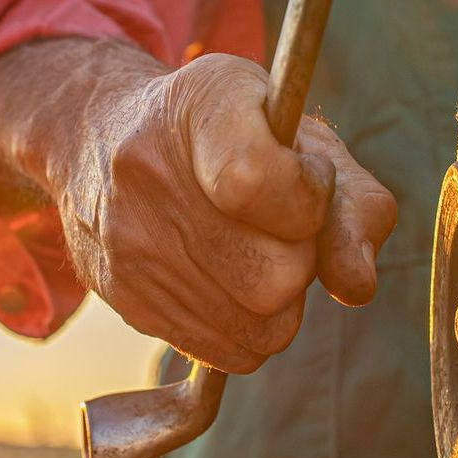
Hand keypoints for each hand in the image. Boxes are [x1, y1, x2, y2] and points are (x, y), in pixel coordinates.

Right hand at [56, 51, 396, 372]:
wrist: (101, 135)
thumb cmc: (230, 132)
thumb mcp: (303, 136)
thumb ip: (352, 200)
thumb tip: (355, 285)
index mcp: (199, 105)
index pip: (257, 182)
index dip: (308, 199)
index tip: (308, 180)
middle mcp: (147, 170)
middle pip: (276, 277)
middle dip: (302, 259)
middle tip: (281, 225)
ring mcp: (127, 239)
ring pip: (260, 327)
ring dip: (279, 301)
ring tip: (255, 252)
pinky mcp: (121, 295)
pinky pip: (227, 351)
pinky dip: (249, 327)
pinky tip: (230, 281)